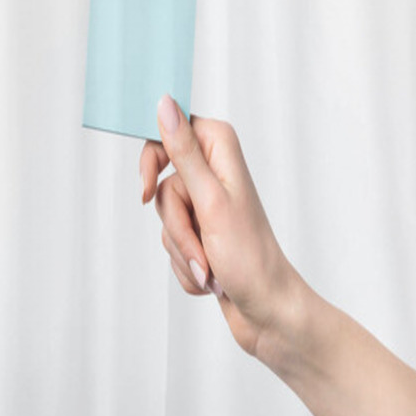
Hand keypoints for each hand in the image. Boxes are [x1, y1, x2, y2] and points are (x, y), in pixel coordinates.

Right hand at [139, 93, 299, 358]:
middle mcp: (214, 175)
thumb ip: (184, 152)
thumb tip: (164, 103)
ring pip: (166, 221)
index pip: (171, 130)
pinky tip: (212, 280)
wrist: (268, 312)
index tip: (147, 190)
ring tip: (213, 270)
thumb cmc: (251, 259)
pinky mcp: (203, 237)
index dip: (153, 160)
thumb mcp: (210, 201)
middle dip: (178, 227)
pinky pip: (173, 246)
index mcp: (221, 152)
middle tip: (203, 246)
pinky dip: (188, 267)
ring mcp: (207, 209)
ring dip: (185, 253)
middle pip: (163, 187)